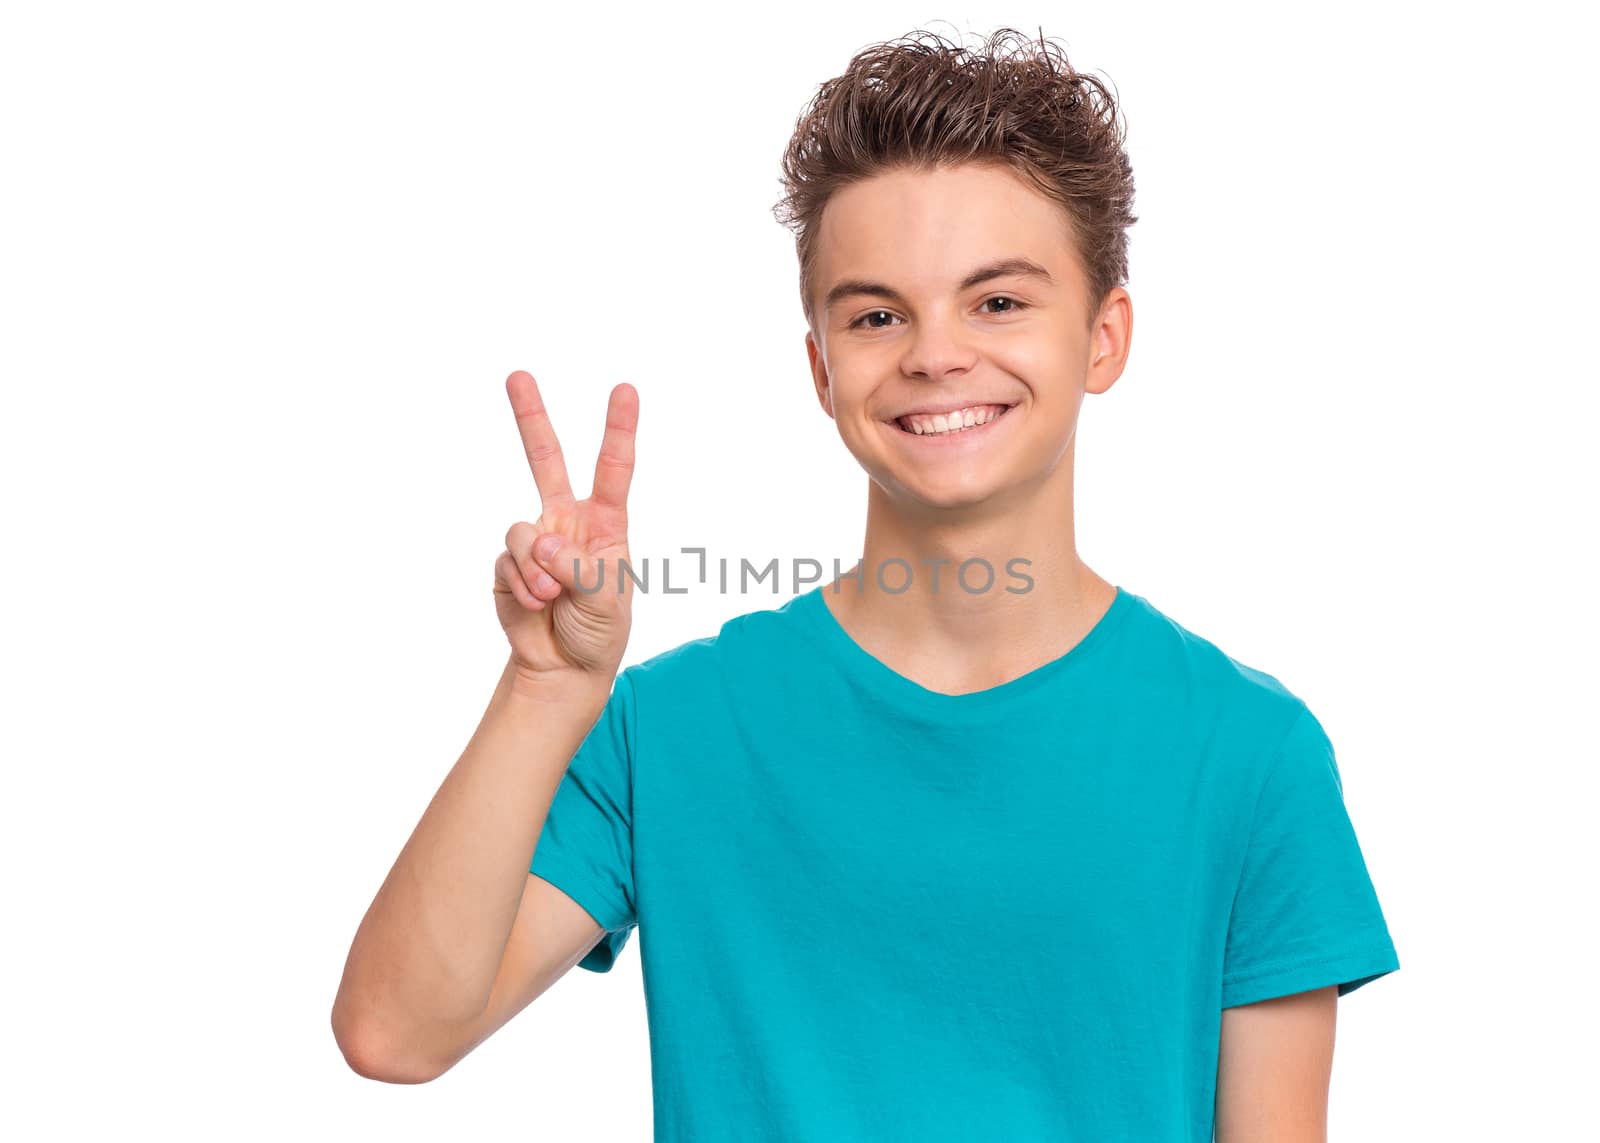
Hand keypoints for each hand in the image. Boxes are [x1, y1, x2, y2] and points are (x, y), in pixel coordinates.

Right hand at [493, 370, 638, 685]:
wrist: (563, 667)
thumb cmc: (598, 630)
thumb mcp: (606, 600)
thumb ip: (578, 566)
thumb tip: (542, 541)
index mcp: (605, 523)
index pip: (613, 469)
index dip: (618, 429)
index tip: (625, 389)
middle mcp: (567, 522)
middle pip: (545, 460)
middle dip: (529, 417)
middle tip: (516, 374)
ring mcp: (535, 540)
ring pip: (522, 529)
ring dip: (537, 569)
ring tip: (551, 596)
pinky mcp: (508, 563)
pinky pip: (507, 560)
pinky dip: (521, 585)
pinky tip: (534, 604)